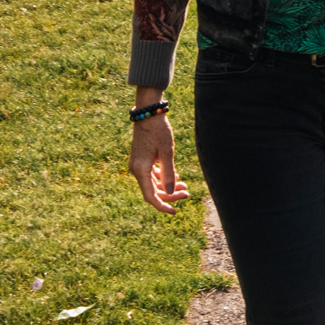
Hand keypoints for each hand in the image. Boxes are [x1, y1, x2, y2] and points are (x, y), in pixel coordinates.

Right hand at [128, 93, 190, 213]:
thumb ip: (168, 173)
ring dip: (168, 186)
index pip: (150, 196)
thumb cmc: (159, 130)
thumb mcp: (167, 152)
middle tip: (187, 193)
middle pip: (153, 191)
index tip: (175, 212)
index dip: (163, 206)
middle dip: (170, 194)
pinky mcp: (142, 160)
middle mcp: (136, 169)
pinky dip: (163, 177)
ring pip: (154, 183)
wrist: (149, 113)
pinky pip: (152, 175)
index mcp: (140, 170)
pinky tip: (176, 177)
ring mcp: (138, 165)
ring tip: (185, 185)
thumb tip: (170, 192)